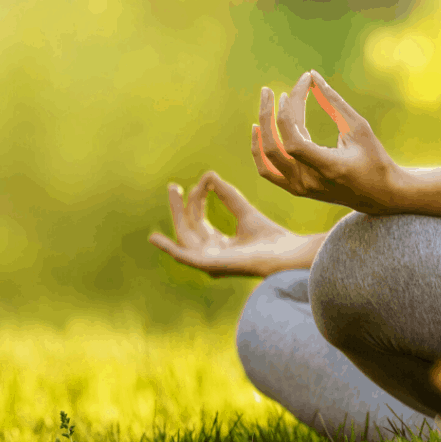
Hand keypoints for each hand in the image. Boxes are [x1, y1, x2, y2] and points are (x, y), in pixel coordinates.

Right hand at [148, 171, 314, 277]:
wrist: (286, 252)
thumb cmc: (271, 237)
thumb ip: (227, 195)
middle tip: (172, 185)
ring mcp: (209, 262)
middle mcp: (211, 255)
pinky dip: (168, 248)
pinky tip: (155, 238)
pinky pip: (184, 257)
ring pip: (184, 235)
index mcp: (219, 246)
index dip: (196, 200)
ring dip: (178, 212)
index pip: (198, 222)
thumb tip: (209, 176)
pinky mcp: (210, 265)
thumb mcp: (244, 210)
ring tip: (173, 190)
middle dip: (178, 206)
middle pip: (187, 228)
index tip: (204, 180)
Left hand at [251, 70, 403, 214]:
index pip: (294, 143)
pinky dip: (259, 150)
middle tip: (267, 90)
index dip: (287, 115)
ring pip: (267, 159)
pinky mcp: (295, 188)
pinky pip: (267, 170)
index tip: (290, 92)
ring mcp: (299, 188)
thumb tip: (312, 75)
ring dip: (262, 129)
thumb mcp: (359, 128)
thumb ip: (334, 103)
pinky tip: (258, 128)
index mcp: (328, 168)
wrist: (378, 195)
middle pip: (275, 148)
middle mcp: (309, 182)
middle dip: (268, 115)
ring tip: (265, 102)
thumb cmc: (374, 158)